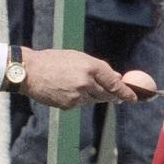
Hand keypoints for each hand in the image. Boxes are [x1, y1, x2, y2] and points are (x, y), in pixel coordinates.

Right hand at [22, 48, 137, 109]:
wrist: (29, 72)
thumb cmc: (53, 60)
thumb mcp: (77, 57)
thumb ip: (98, 68)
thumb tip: (117, 77)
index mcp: (90, 66)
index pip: (114, 82)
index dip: (126, 92)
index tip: (134, 98)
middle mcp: (86, 82)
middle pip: (107, 95)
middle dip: (112, 96)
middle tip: (116, 97)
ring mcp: (77, 95)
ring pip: (93, 100)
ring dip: (92, 95)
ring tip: (76, 84)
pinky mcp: (69, 105)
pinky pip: (80, 104)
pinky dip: (78, 99)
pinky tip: (65, 89)